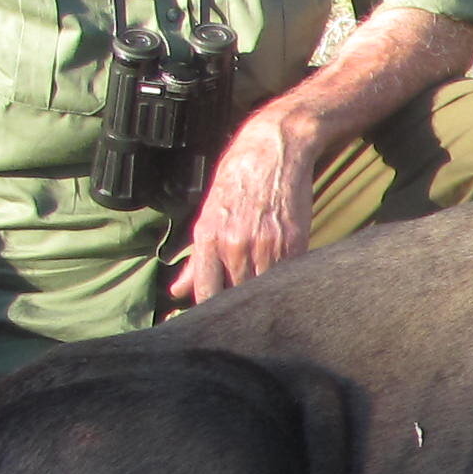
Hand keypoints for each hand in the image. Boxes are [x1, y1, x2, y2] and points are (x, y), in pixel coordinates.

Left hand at [169, 102, 316, 302]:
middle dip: (235, 308)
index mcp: (209, 238)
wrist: (274, 149)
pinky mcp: (294, 243)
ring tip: (260, 304)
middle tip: (238, 319)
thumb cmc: (238, 178)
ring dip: (261, 299)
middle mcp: (235, 245)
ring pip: (261, 290)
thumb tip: (178, 290)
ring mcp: (266, 245)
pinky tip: (280, 286)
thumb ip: (196, 257)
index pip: (206, 291)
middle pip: (234, 296)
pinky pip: (285, 277)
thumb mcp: (208, 213)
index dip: (207, 310)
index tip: (210, 324)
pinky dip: (282, 284)